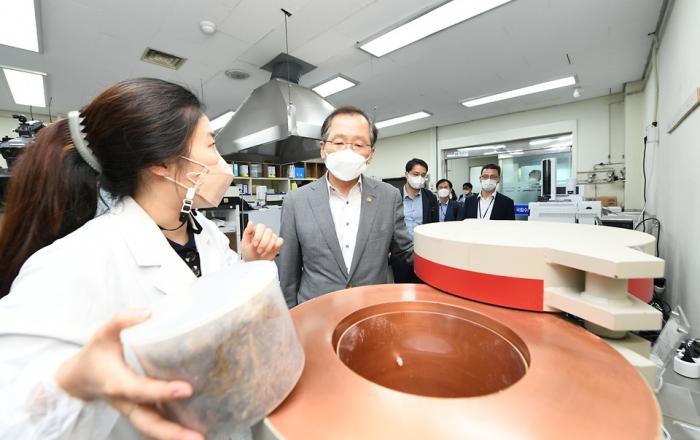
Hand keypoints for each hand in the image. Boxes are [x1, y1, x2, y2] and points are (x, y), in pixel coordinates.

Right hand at [55, 310, 203, 439]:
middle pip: (149, 423)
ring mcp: (133, 410)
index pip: (141, 390)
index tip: (186, 390)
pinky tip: (194, 431)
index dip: (162, 392)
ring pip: (153, 429)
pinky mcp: (140, 412)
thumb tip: (148, 313)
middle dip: (172, 433)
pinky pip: (156, 425)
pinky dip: (172, 431)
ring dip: (175, 437)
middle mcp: (126, 402)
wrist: (76, 380)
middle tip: (198, 437)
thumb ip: (122, 321)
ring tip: (201, 439)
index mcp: (117, 383)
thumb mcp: (103, 334)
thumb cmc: (93, 356)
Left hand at [240, 221, 282, 260]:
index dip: (258, 236)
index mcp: (256, 230)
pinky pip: (280, 241)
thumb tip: (251, 222)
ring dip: (268, 247)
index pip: (261, 226)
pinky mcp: (277, 243)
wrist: (255, 263)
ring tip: (263, 253)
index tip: (254, 245)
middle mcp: (264, 232)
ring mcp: (271, 237)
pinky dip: (276, 246)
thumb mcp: (244, 244)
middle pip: (268, 231)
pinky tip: (270, 250)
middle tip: (259, 250)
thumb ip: (247, 232)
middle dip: (263, 243)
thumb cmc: (249, 254)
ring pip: (274, 237)